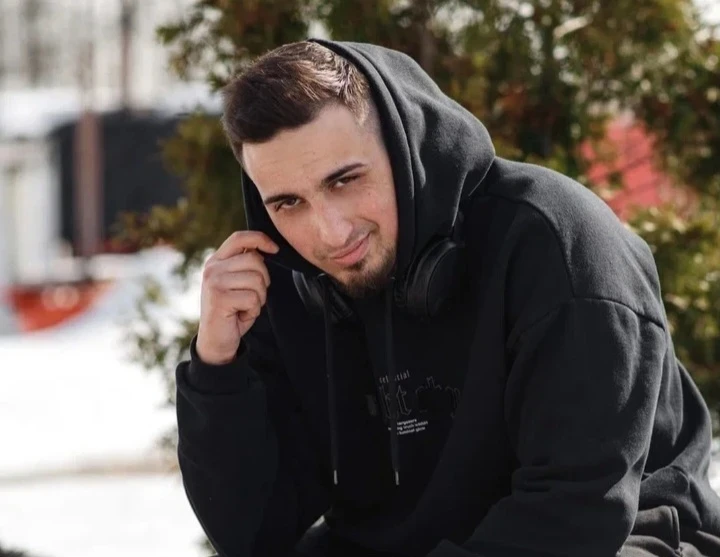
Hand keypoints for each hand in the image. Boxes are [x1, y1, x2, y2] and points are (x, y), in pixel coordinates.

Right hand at [196, 231, 278, 364]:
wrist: (216, 340)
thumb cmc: (232, 310)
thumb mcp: (237, 283)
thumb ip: (245, 265)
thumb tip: (267, 248)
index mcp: (216, 261)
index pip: (240, 237)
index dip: (260, 239)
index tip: (275, 249)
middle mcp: (212, 268)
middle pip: (255, 260)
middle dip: (263, 280)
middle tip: (253, 296)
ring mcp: (214, 282)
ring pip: (256, 280)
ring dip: (259, 298)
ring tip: (245, 306)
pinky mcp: (219, 298)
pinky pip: (253, 298)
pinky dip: (253, 310)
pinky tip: (241, 315)